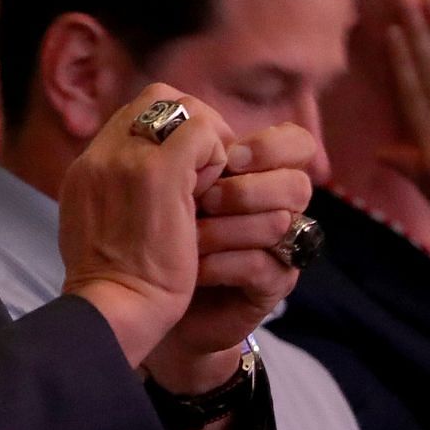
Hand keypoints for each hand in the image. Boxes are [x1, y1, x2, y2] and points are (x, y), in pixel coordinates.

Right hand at [59, 85, 234, 367]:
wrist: (112, 311)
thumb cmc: (115, 287)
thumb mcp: (100, 231)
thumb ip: (115, 198)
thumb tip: (140, 186)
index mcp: (84, 170)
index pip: (132, 116)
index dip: (168, 133)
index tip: (187, 173)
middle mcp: (99, 155)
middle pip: (156, 98)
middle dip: (193, 125)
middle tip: (208, 171)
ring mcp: (125, 159)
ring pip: (180, 107)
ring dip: (206, 140)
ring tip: (206, 186)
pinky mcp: (158, 171)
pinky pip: (201, 131)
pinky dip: (216, 155)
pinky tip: (210, 194)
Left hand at [146, 123, 314, 392]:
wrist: (132, 306)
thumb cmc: (138, 236)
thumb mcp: (144, 179)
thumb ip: (172, 141)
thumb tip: (195, 123)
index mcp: (248, 173)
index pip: (294, 142)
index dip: (268, 146)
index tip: (225, 156)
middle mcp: (269, 206)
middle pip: (297, 182)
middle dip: (244, 190)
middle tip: (201, 202)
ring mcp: (273, 248)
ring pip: (282, 223)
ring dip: (222, 230)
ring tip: (186, 240)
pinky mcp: (268, 287)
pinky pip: (264, 266)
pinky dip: (219, 265)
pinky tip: (191, 269)